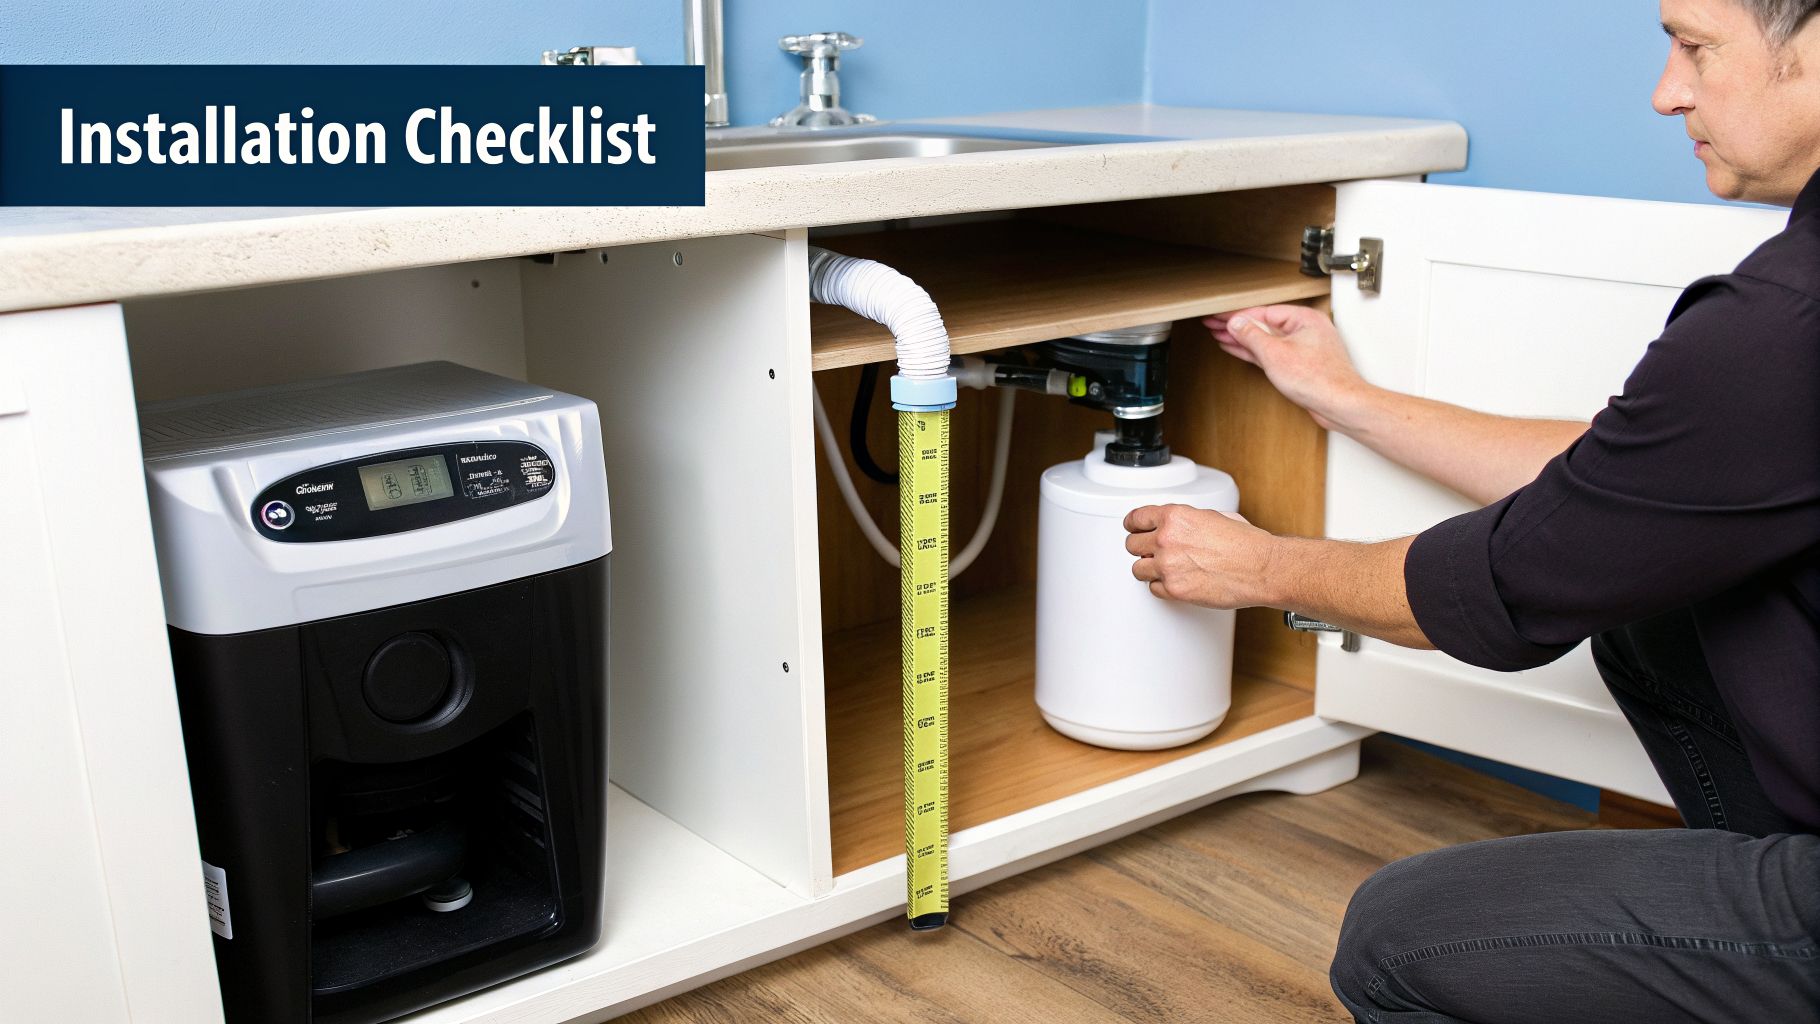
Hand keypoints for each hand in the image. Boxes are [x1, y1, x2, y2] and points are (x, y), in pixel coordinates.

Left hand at [1123, 503, 1276, 608]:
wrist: (1261, 568)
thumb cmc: (1246, 544)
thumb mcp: (1214, 516)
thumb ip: (1188, 520)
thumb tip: (1179, 525)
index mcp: (1175, 517)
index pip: (1136, 518)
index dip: (1133, 525)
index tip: (1133, 528)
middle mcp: (1166, 540)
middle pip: (1132, 545)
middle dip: (1141, 548)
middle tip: (1150, 551)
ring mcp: (1168, 566)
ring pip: (1138, 569)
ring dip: (1149, 569)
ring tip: (1163, 569)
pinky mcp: (1174, 590)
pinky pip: (1153, 589)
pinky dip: (1161, 586)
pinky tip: (1174, 582)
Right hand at [1202, 305, 1368, 431]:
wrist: (1340, 404)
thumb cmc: (1319, 379)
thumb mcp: (1275, 354)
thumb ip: (1252, 336)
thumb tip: (1236, 323)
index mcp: (1304, 318)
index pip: (1262, 312)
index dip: (1237, 315)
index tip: (1218, 317)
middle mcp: (1306, 329)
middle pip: (1264, 324)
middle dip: (1237, 326)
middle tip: (1213, 324)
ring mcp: (1304, 347)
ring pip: (1267, 339)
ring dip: (1244, 339)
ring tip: (1220, 336)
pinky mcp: (1301, 364)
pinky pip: (1273, 353)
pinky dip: (1256, 352)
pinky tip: (1240, 350)